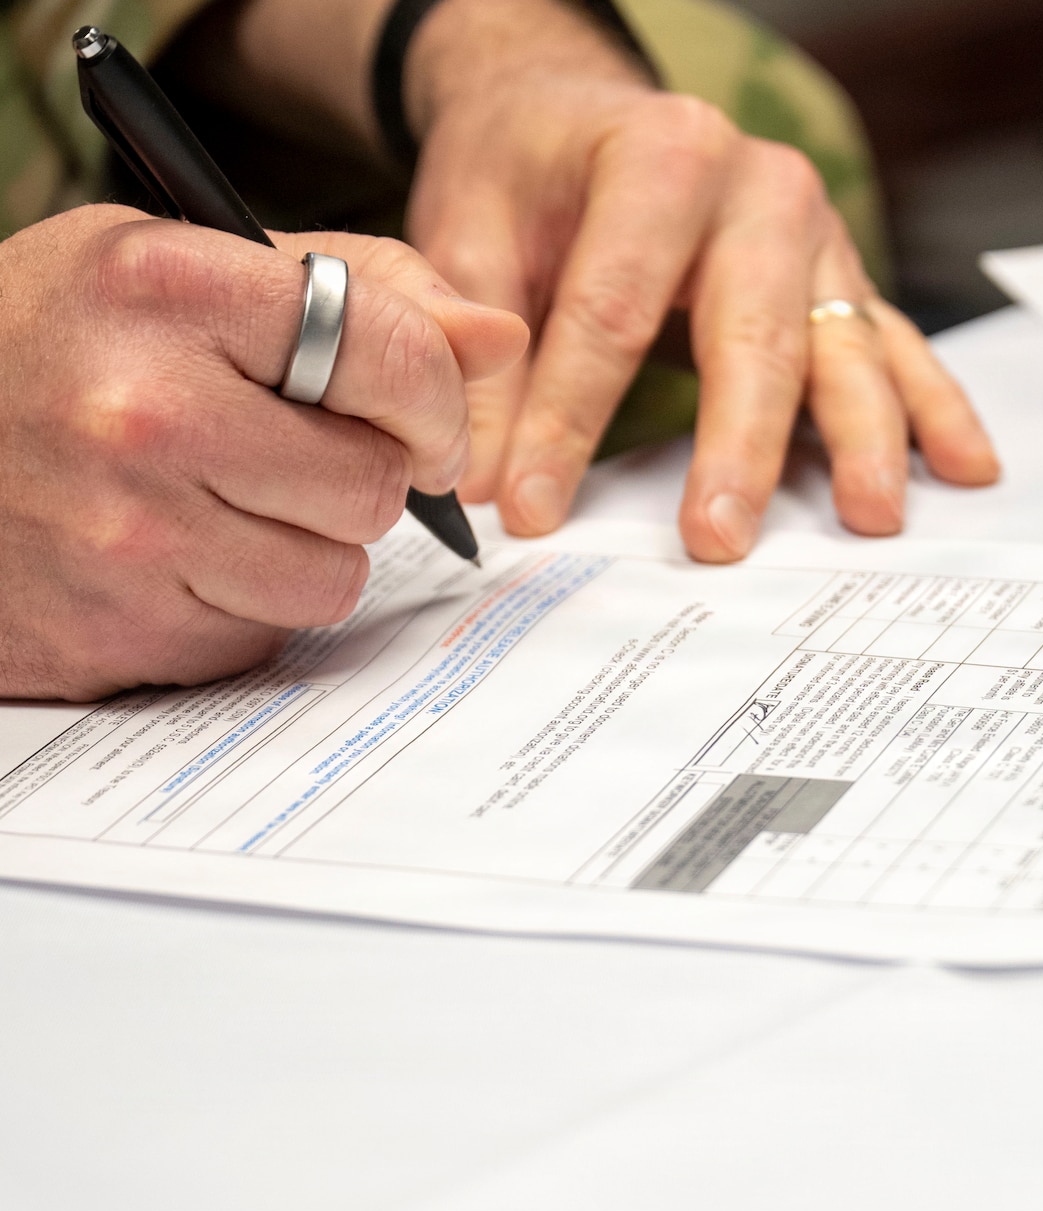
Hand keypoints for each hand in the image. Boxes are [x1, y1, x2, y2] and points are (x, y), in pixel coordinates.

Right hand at [0, 206, 525, 700]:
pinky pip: (263, 635)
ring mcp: (125, 534)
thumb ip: (363, 287)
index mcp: (171, 289)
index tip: (420, 411)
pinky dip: (239, 604)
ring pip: (334, 576)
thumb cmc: (57, 338)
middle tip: (292, 451)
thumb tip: (503, 337)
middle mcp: (144, 412)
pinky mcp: (116, 629)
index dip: (434, 395)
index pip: (395, 356)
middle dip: (359, 474)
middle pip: (374, 484)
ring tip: (219, 498)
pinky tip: (170, 552)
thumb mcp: (184, 263)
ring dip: (304, 547)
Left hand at [400, 0, 997, 558]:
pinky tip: (965, 466)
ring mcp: (817, 236)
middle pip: (752, 335)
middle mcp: (760, 188)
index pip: (614, 308)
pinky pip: (894, 348)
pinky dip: (932, 410)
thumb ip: (479, 335)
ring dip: (861, 439)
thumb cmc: (529, 168)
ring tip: (867, 516)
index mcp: (662, 154)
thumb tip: (478, 462)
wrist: (580, 110)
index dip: (567, 416)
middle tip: (716, 538)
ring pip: (842, 348)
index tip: (530, 505)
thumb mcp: (468, 222)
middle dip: (734, 447)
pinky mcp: (843, 281)